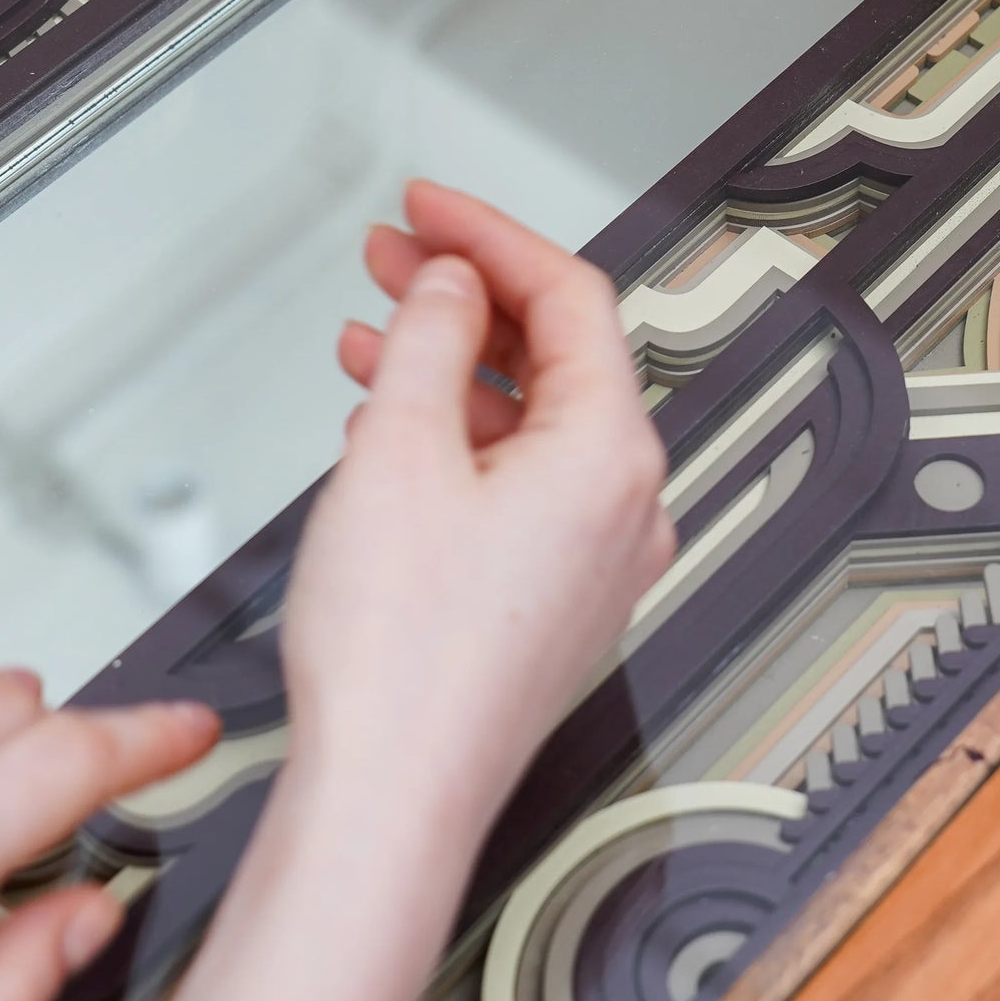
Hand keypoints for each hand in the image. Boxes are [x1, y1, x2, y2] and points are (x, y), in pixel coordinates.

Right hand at [295, 179, 674, 830]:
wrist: (390, 797)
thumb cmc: (402, 658)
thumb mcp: (396, 448)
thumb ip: (428, 337)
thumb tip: (451, 286)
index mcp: (612, 455)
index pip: (571, 297)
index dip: (490, 233)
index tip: (429, 203)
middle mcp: (625, 505)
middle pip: (558, 354)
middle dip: (468, 293)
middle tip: (393, 252)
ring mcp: (597, 557)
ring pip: (533, 420)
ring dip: (453, 364)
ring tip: (373, 328)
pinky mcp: (556, 598)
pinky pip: (521, 483)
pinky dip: (459, 436)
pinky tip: (392, 423)